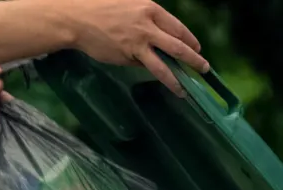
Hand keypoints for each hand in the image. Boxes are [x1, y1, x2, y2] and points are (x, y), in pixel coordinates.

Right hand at [62, 0, 208, 95]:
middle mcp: (148, 25)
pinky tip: (163, 82)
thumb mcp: (128, 6)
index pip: (177, 27)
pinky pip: (145, 66)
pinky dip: (154, 74)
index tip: (197, 48)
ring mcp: (139, 41)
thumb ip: (144, 21)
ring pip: (165, 63)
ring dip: (177, 78)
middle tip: (204, 68)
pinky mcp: (128, 55)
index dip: (190, 40)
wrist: (78, 19)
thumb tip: (156, 42)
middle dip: (194, 59)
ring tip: (185, 89)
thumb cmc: (100, 10)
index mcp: (150, 9)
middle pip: (178, 45)